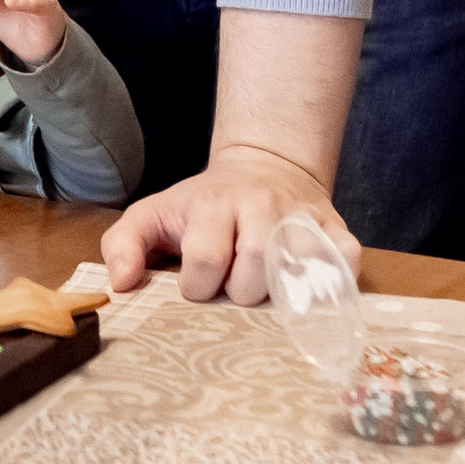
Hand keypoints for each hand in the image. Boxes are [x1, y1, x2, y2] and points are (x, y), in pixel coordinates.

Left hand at [100, 144, 360, 303]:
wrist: (266, 166)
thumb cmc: (203, 205)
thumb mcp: (154, 214)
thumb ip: (124, 244)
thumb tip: (120, 285)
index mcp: (214, 203)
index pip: (205, 262)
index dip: (197, 287)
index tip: (198, 283)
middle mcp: (262, 207)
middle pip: (254, 273)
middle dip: (239, 294)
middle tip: (235, 286)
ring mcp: (304, 218)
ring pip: (298, 275)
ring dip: (280, 296)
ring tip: (265, 288)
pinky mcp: (338, 230)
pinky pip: (344, 268)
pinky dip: (329, 286)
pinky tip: (307, 285)